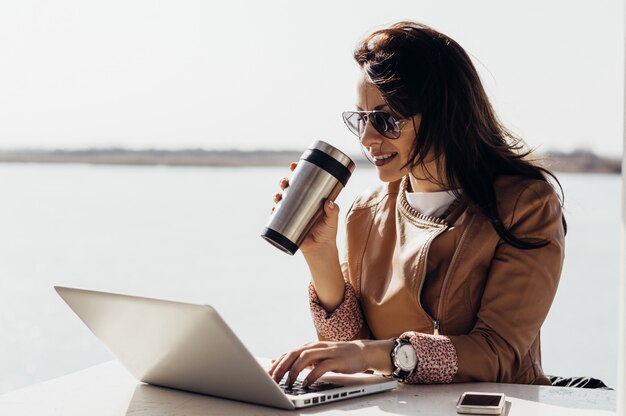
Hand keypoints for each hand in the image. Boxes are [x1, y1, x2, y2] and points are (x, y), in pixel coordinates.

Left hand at [268, 339, 393, 387]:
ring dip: (294, 370)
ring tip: (288, 383)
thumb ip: (301, 360)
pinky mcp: (337, 360)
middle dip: (281, 367)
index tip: (267, 374)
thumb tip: (280, 363)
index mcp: (309, 346)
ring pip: (305, 357)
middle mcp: (316, 347)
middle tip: (273, 379)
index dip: (277, 364)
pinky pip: (322, 367)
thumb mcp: (317, 357)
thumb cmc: (338, 356)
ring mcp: (326, 352)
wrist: (362, 352)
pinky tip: (306, 383)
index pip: (288, 353)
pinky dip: (312, 375)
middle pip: (293, 354)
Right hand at [273, 162, 339, 254]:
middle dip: (284, 182)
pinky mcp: (287, 224)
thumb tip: (329, 202)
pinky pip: (277, 216)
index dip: (297, 172)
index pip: (303, 181)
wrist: (320, 249)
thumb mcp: (332, 220)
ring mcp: (293, 213)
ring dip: (277, 194)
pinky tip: (274, 208)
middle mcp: (300, 203)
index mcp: (311, 198)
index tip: (293, 165)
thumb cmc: (328, 232)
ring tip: (278, 195)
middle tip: (285, 182)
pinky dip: (274, 211)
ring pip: (282, 199)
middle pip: (289, 188)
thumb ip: (333, 211)